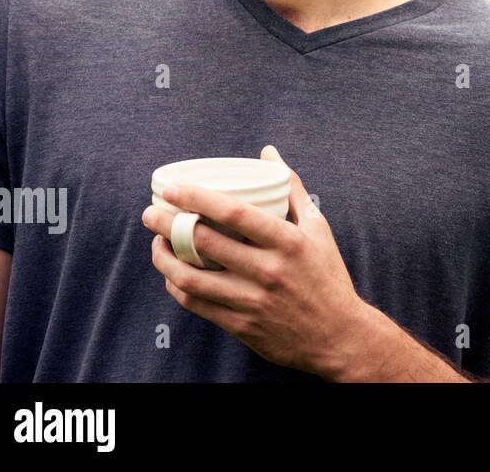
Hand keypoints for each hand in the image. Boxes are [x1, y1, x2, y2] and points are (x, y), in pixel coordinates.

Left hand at [141, 145, 368, 378]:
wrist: (338, 335)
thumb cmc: (327, 276)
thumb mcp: (317, 228)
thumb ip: (292, 189)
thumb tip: (269, 153)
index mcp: (288, 242)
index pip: (234, 213)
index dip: (198, 198)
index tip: (173, 189)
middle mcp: (268, 270)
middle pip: (204, 242)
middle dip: (168, 224)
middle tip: (152, 213)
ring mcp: (252, 300)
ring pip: (191, 277)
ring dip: (164, 258)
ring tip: (156, 244)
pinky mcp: (241, 325)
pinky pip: (196, 304)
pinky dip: (177, 287)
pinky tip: (173, 274)